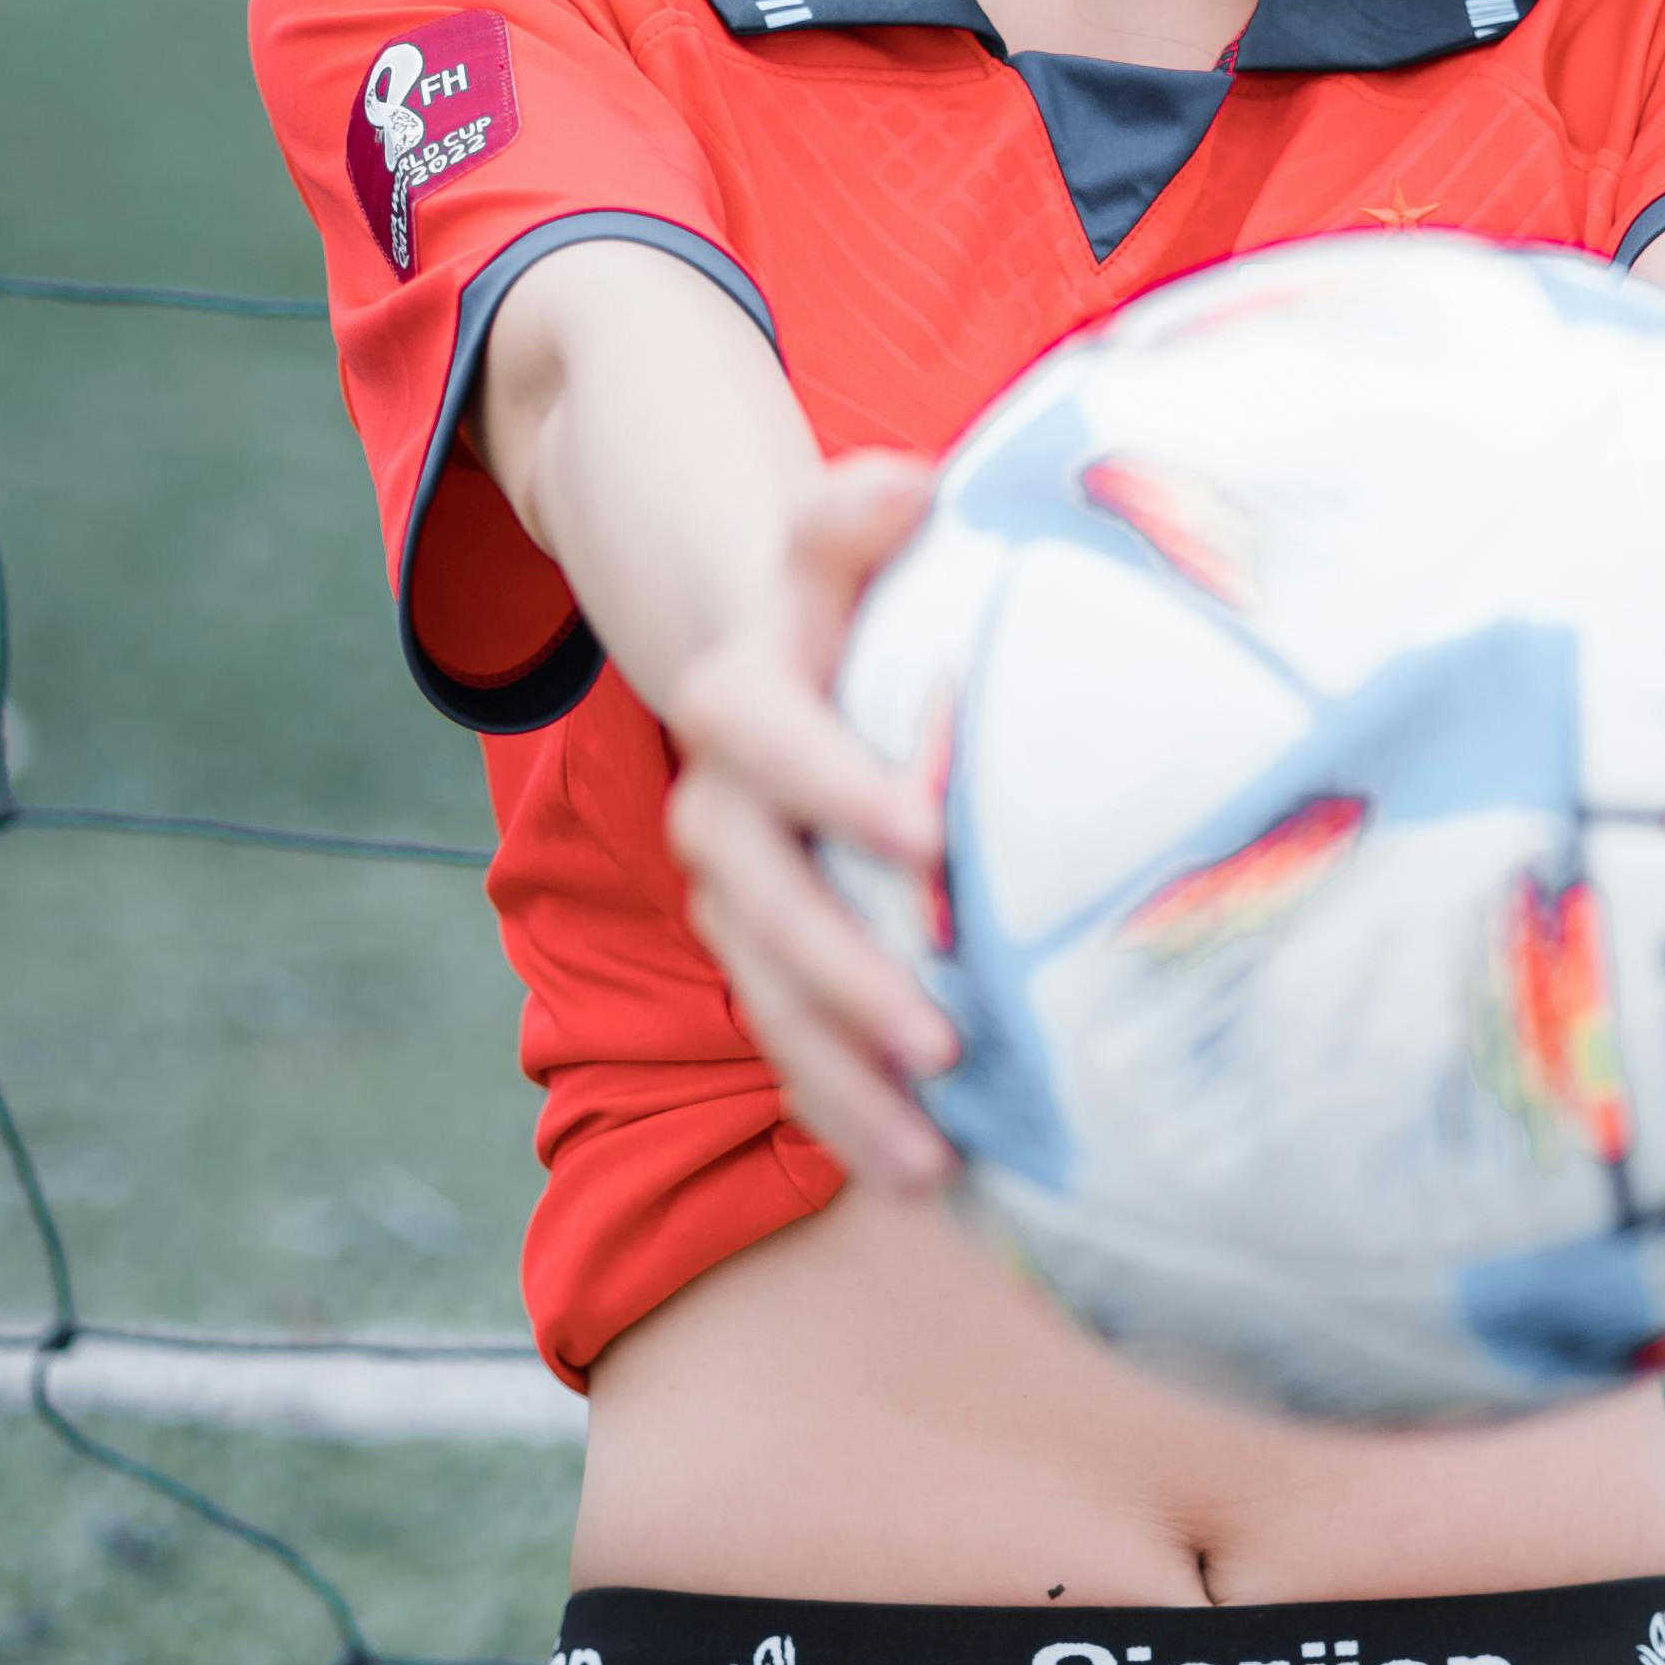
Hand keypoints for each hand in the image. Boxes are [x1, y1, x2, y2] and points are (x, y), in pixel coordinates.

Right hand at [660, 452, 960, 1194]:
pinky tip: (930, 1181)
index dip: (837, 785)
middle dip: (844, 974)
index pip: (771, 737)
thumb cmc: (849, 598)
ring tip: (931, 1161)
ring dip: (842, 1082)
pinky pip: (790, 1047)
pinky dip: (848, 1117)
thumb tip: (906, 482)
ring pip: (767, 996)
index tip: (930, 837)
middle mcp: (721, 802)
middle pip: (761, 900)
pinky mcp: (764, 959)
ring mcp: (735, 892)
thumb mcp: (842, 542)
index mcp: (743, 692)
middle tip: (943, 1040)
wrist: (772, 651)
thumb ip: (855, 515)